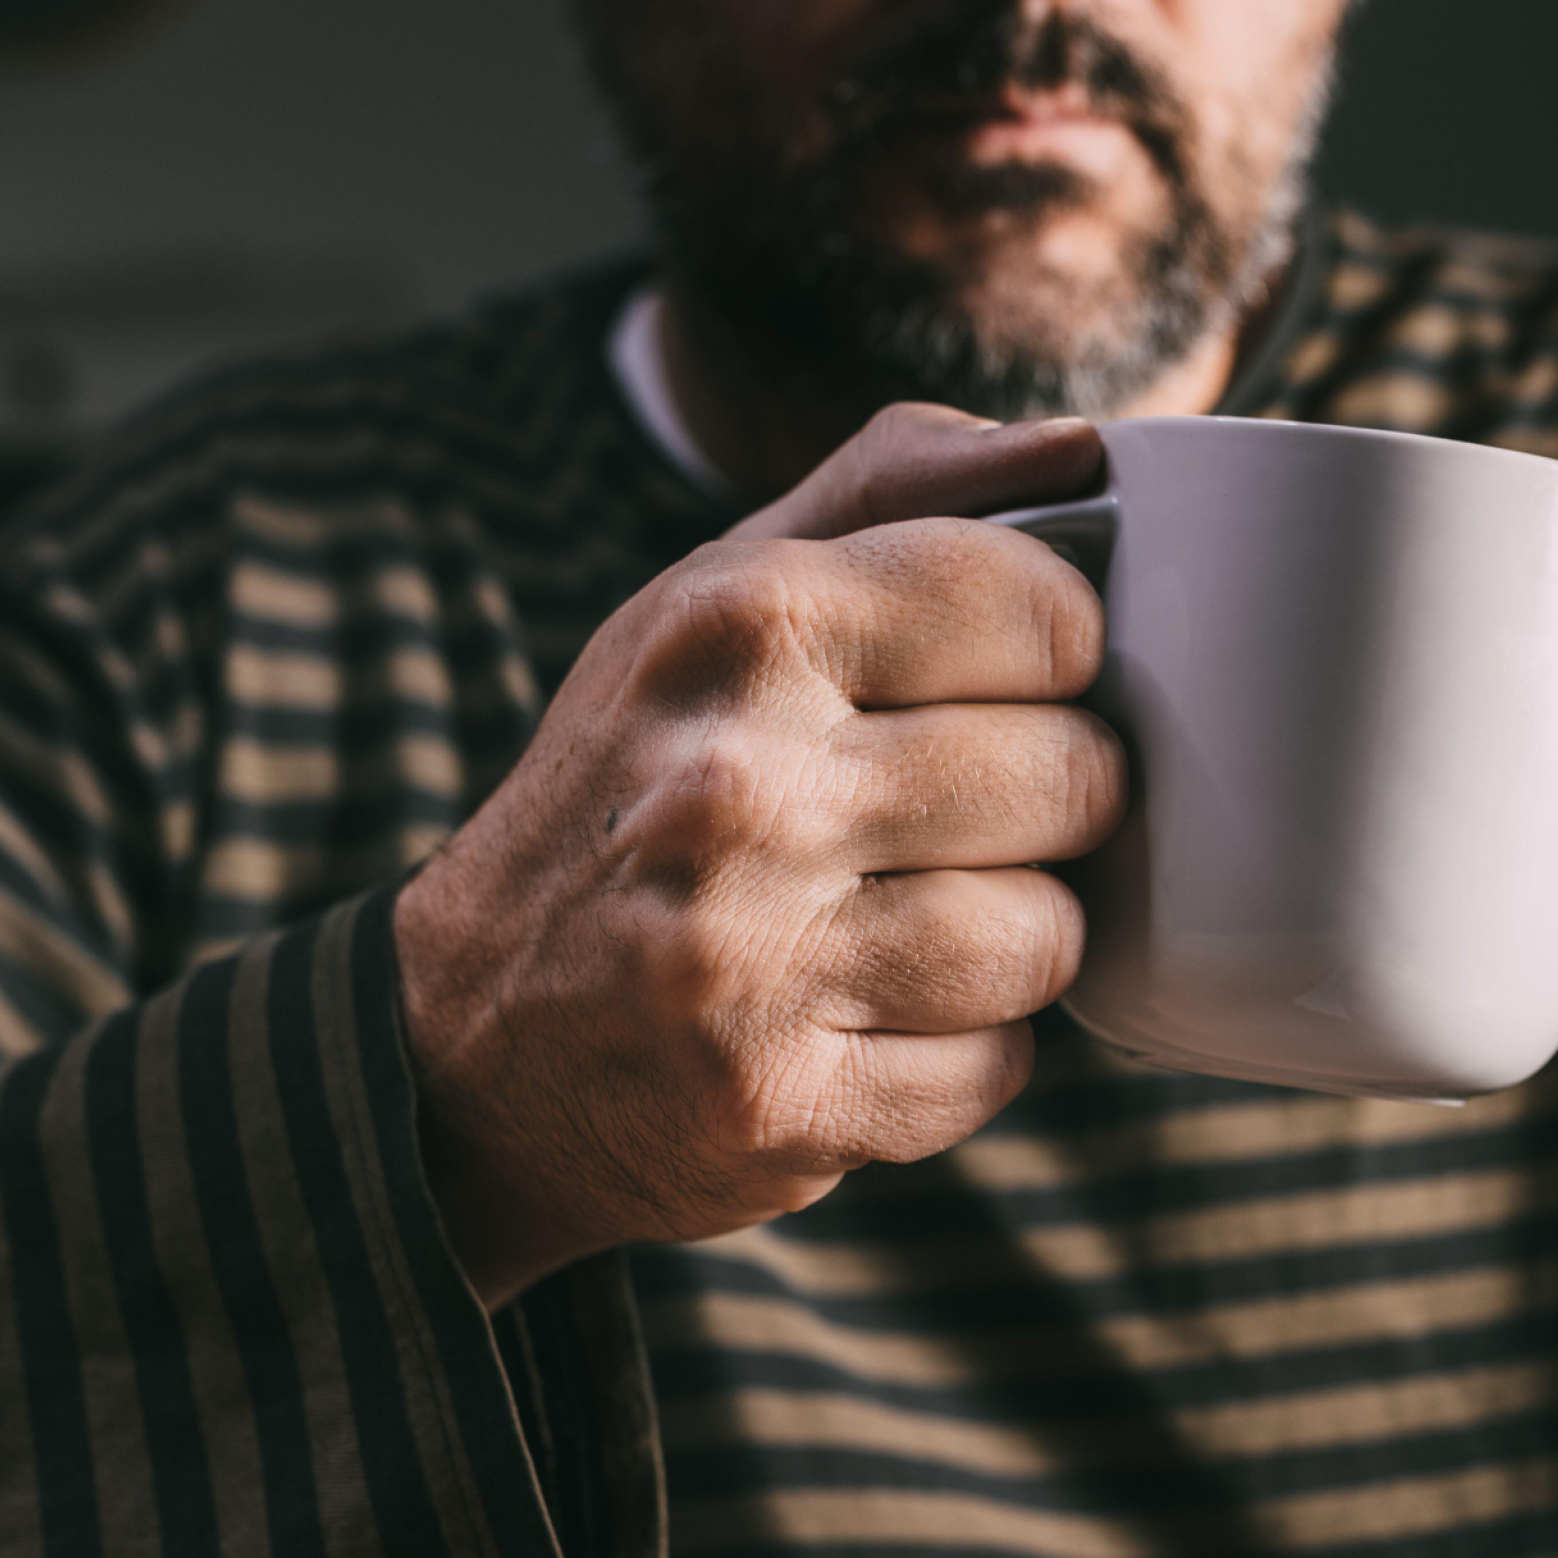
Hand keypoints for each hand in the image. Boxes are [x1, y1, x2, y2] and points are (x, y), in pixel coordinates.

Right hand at [391, 404, 1122, 1301]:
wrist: (472, 1036)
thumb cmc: (640, 778)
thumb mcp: (717, 597)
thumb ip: (897, 493)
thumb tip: (1085, 450)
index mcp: (741, 625)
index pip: (1045, 610)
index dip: (1056, 654)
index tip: (1000, 683)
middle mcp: (737, 787)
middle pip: (1070, 777)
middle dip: (1044, 803)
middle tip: (953, 817)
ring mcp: (751, 961)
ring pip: (1046, 936)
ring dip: (1010, 938)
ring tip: (909, 918)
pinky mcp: (778, 1106)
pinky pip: (996, 1071)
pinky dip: (959, 1054)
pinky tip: (870, 1017)